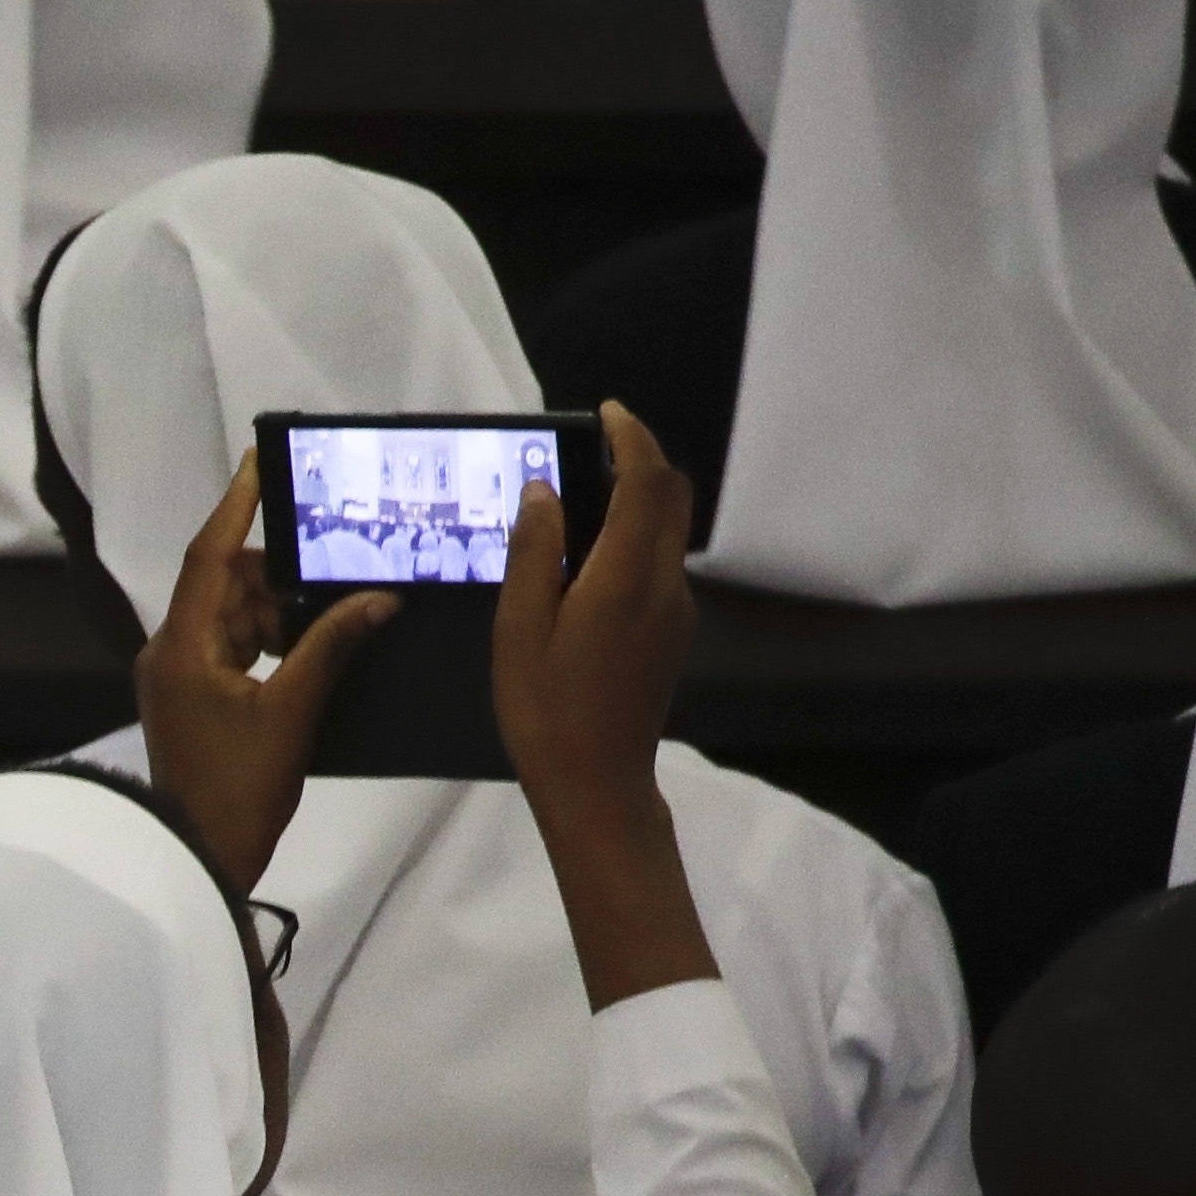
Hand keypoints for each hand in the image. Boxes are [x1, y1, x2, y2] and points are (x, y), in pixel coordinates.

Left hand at [133, 456, 399, 893]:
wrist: (201, 856)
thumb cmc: (238, 788)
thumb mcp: (292, 712)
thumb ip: (331, 646)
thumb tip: (378, 596)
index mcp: (180, 647)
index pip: (208, 557)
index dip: (235, 505)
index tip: (259, 459)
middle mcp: (169, 653)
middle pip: (222, 584)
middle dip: (275, 571)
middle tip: (333, 553)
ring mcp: (178, 678)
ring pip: (231, 616)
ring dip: (277, 608)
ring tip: (335, 601)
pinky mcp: (192, 700)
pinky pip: (232, 648)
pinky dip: (269, 639)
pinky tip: (314, 640)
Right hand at [493, 404, 717, 1008]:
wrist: (598, 783)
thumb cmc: (546, 711)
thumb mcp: (519, 631)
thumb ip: (534, 554)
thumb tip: (543, 491)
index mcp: (624, 576)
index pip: (645, 480)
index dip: (630, 436)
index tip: (605, 412)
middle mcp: (664, 582)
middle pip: (672, 494)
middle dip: (642, 458)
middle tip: (594, 447)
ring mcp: (676, 608)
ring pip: (670, 527)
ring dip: (639, 498)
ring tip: (581, 501)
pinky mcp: (674, 630)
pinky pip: (661, 561)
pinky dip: (636, 535)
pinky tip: (591, 558)